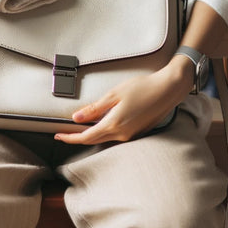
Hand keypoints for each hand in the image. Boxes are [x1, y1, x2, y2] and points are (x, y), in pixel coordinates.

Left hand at [54, 56, 193, 144]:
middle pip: (94, 140)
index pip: (86, 137)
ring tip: (79, 129)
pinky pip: (116, 136)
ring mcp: (131, 135)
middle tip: (64, 134)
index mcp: (114, 125)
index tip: (58, 136)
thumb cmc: (143, 88)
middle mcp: (122, 134)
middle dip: (77, 138)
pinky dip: (105, 132)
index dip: (70, 138)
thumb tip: (77, 118)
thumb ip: (94, 108)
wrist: (168, 90)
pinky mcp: (138, 132)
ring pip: (105, 139)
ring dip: (91, 135)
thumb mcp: (114, 94)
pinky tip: (101, 125)